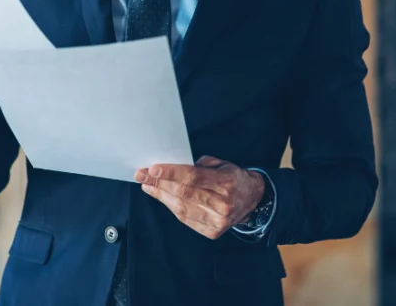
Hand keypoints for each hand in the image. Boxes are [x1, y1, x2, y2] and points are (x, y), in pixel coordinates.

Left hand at [135, 155, 264, 238]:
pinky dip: (171, 207)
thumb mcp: (221, 164)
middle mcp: (223, 204)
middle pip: (184, 193)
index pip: (192, 177)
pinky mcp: (213, 232)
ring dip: (161, 196)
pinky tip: (162, 197)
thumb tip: (171, 167)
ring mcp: (218, 221)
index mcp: (226, 183)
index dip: (170, 173)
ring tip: (147, 186)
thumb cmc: (233, 178)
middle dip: (159, 184)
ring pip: (182, 208)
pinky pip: (185, 219)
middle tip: (142, 175)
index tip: (152, 169)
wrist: (253, 200)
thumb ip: (198, 165)